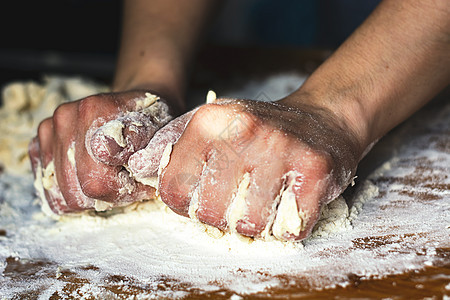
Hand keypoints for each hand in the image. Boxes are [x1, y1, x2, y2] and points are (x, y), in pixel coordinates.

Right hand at [29, 90, 175, 214]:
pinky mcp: (39, 142)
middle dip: (108, 195)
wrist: (139, 107)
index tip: (141, 182)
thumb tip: (114, 157)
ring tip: (112, 178)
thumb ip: (142, 146)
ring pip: (62, 195)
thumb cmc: (153, 123)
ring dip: (90, 196)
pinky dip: (71, 192)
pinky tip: (92, 177)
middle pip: (78, 191)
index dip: (123, 189)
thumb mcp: (161, 132)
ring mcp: (49, 129)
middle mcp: (65, 117)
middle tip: (129, 181)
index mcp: (94, 111)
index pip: (98, 180)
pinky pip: (47, 189)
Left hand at [142, 98, 362, 240]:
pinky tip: (289, 201)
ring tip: (263, 199)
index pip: (173, 190)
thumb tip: (135, 168)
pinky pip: (288, 229)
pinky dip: (286, 225)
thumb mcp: (210, 124)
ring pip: (249, 225)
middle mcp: (244, 131)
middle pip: (209, 213)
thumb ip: (170, 145)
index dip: (185, 204)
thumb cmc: (258, 130)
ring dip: (255, 222)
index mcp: (209, 121)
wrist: (320, 120)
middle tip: (237, 198)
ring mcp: (281, 150)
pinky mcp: (315, 171)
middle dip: (221, 216)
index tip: (202, 196)